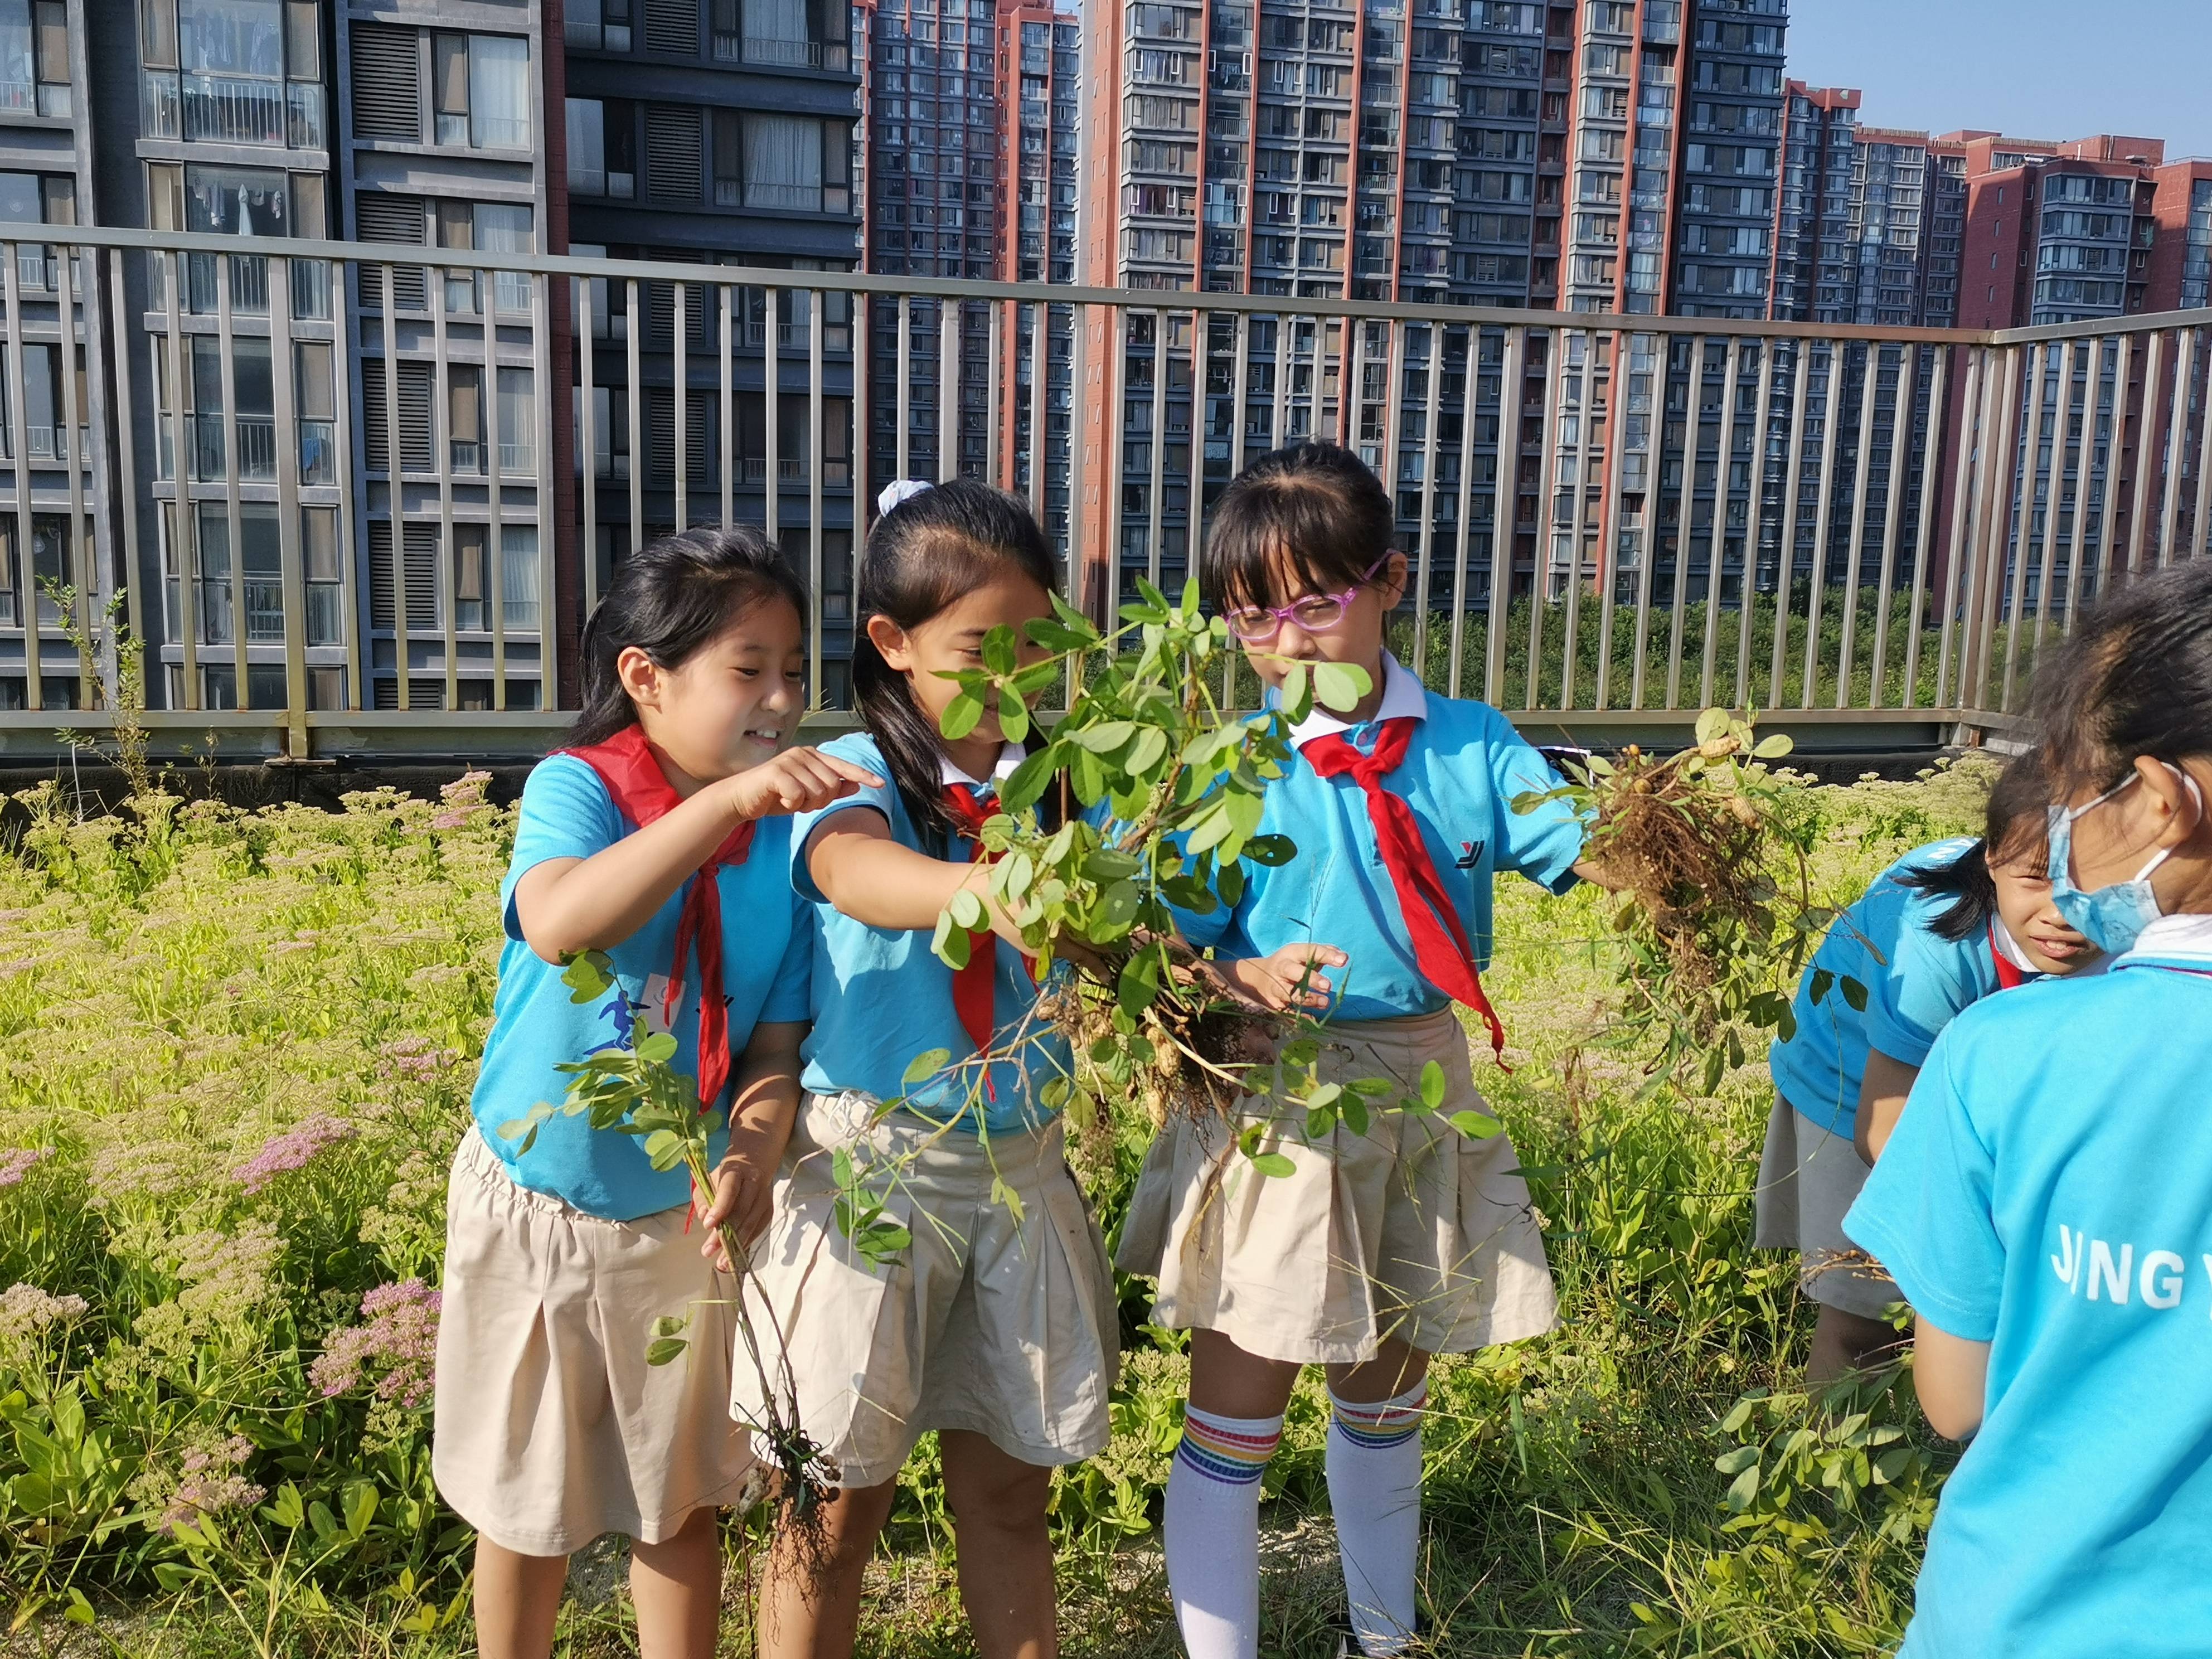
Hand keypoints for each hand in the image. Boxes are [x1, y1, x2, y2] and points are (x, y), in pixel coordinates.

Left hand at [695, 1136, 778, 1268]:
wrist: (754, 1164)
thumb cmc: (725, 1177)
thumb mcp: (709, 1181)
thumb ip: (703, 1199)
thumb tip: (705, 1217)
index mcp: (736, 1172)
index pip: (729, 1190)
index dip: (720, 1207)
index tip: (707, 1225)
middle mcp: (754, 1184)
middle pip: (741, 1211)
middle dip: (724, 1234)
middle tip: (708, 1251)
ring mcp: (764, 1197)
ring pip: (752, 1223)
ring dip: (736, 1244)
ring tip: (721, 1262)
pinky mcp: (769, 1210)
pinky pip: (758, 1229)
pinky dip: (746, 1242)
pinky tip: (735, 1254)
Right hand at [724, 748, 883, 819]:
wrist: (741, 799)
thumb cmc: (775, 796)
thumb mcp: (806, 795)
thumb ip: (831, 789)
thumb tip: (856, 784)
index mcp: (813, 757)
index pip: (843, 767)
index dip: (862, 775)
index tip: (881, 783)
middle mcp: (803, 754)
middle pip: (832, 785)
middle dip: (819, 801)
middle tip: (800, 801)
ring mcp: (790, 761)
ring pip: (817, 792)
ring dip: (804, 804)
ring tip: (789, 800)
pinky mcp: (777, 772)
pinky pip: (798, 795)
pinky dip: (791, 804)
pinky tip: (780, 800)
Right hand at [1219, 942, 1347, 1012]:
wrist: (1257, 978)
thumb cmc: (1289, 964)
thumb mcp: (1301, 954)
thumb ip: (1322, 953)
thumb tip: (1343, 957)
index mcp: (1291, 953)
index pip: (1310, 951)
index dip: (1327, 955)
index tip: (1343, 961)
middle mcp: (1281, 969)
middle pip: (1294, 972)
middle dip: (1311, 978)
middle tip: (1328, 985)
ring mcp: (1275, 987)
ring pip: (1290, 994)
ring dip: (1308, 999)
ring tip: (1325, 1003)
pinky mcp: (1273, 1004)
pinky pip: (1285, 1012)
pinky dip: (1298, 1016)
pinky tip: (1311, 1019)